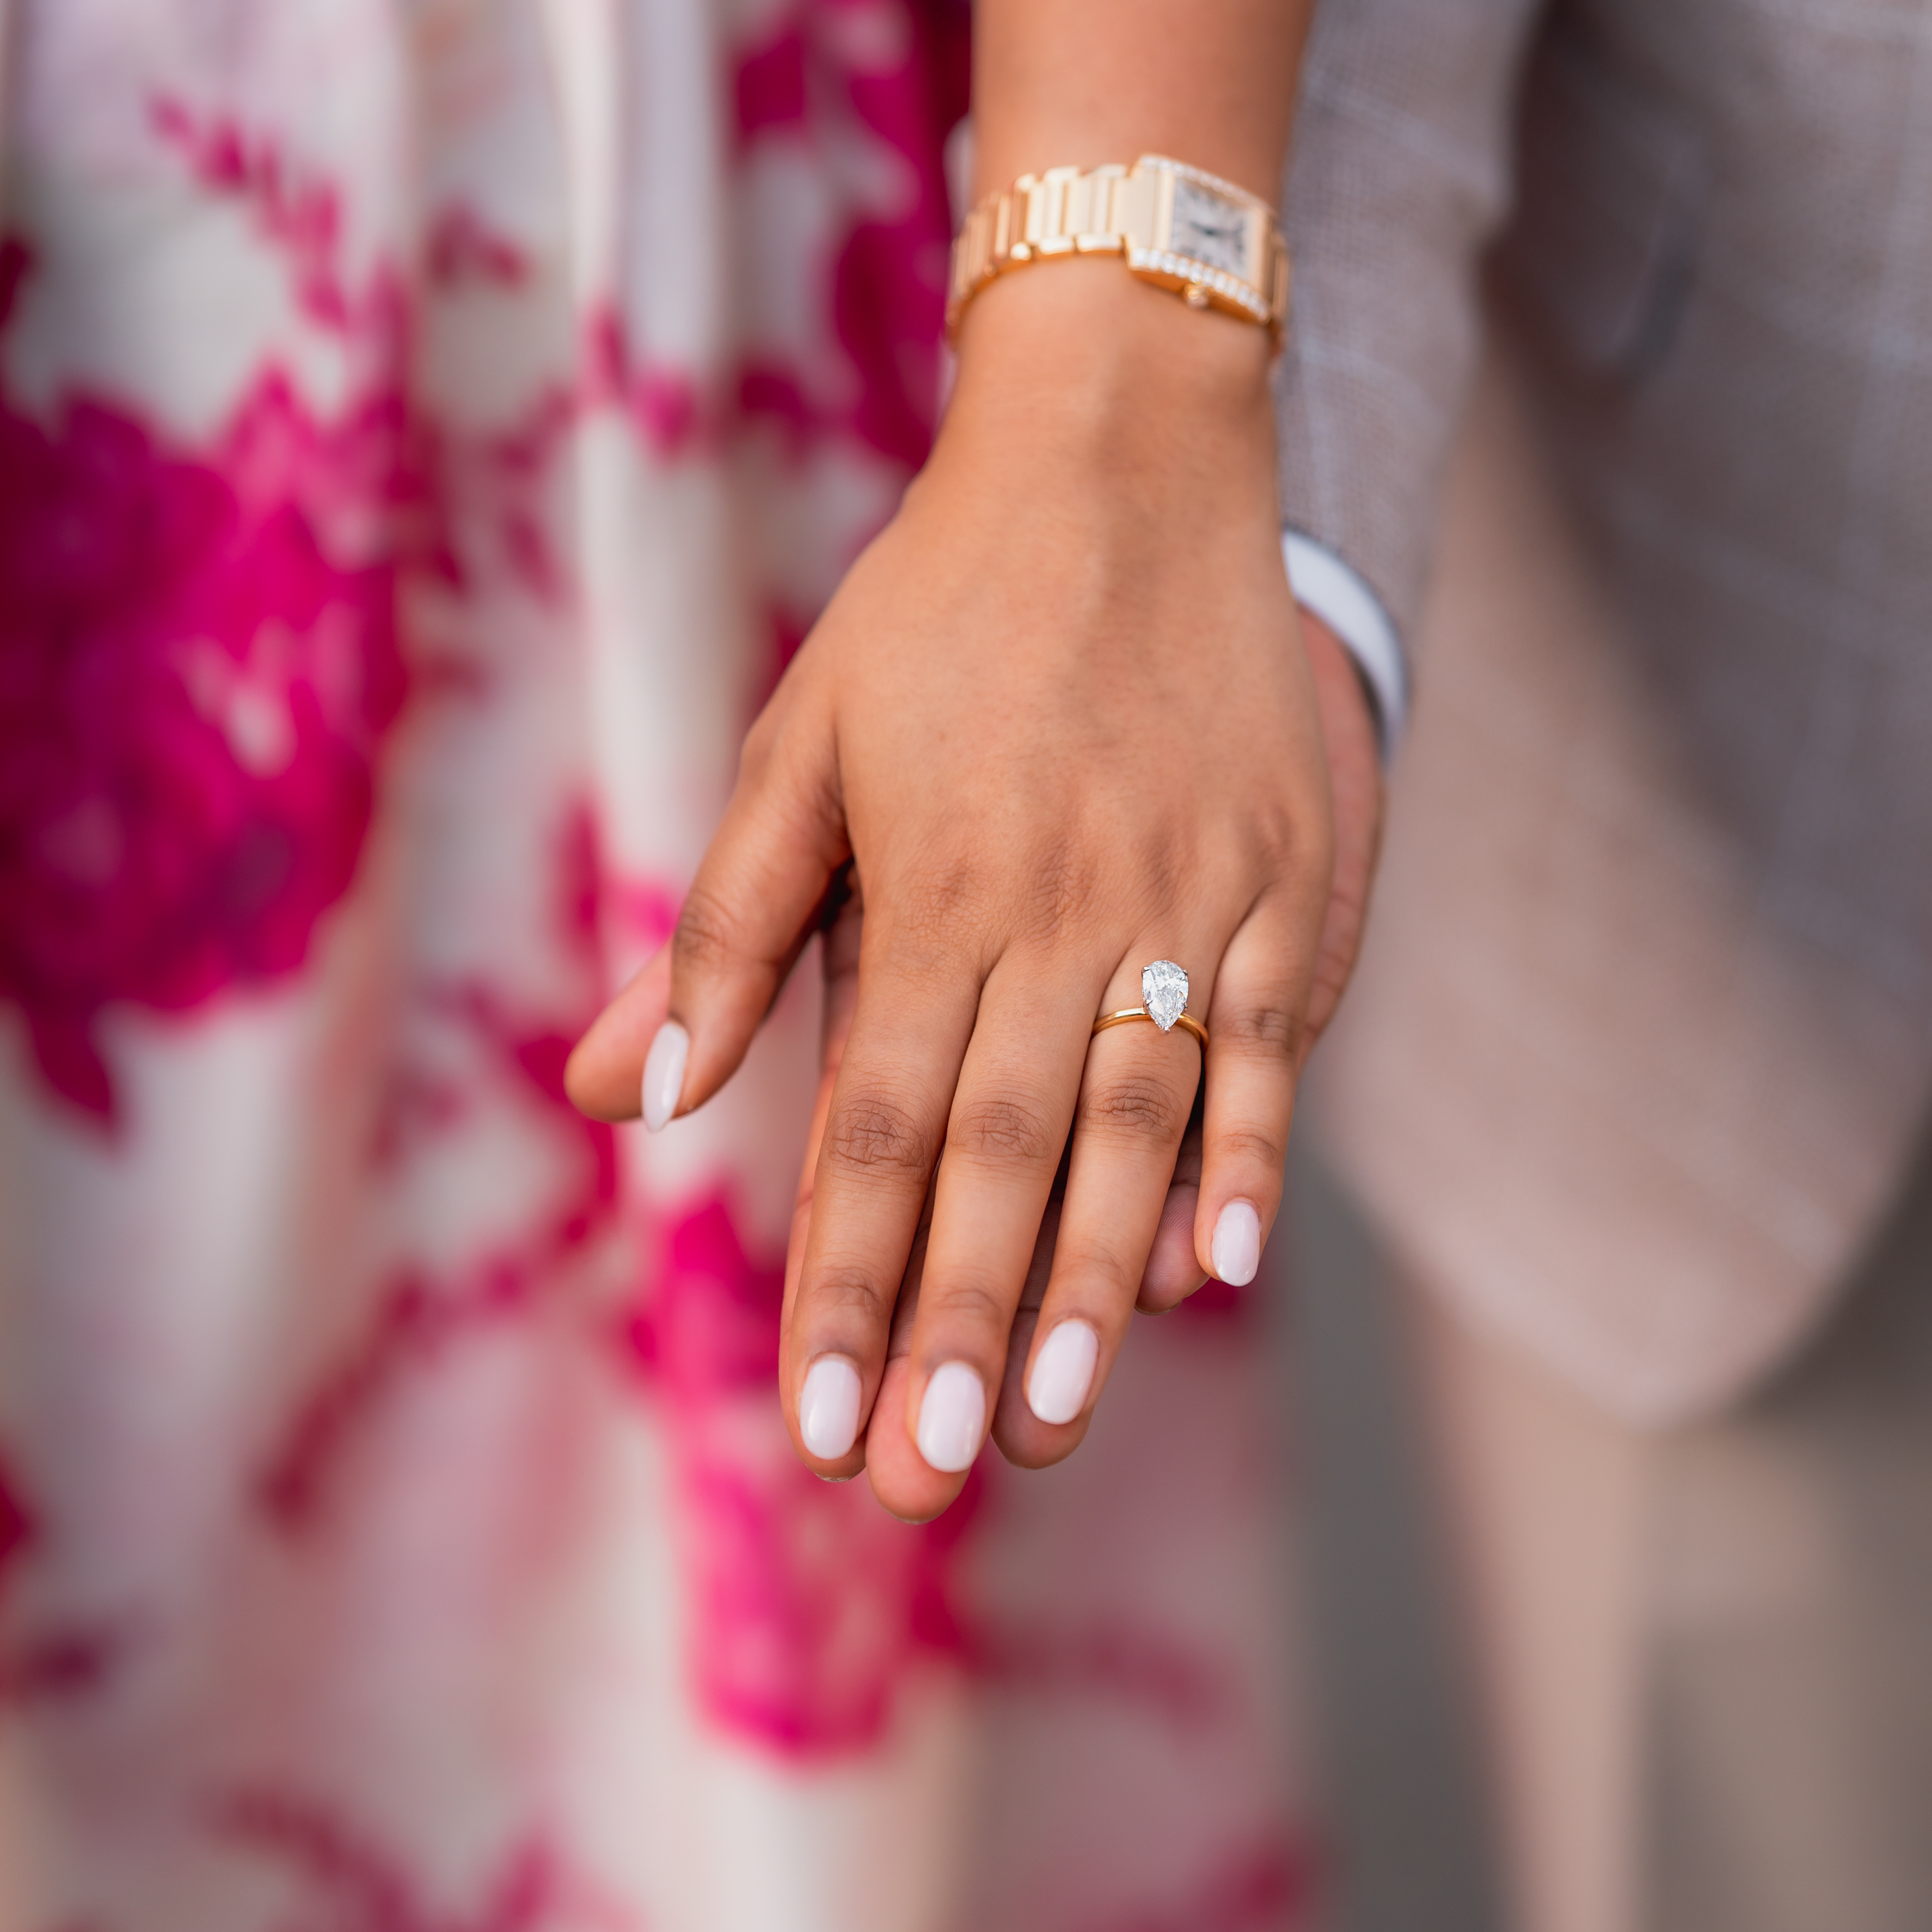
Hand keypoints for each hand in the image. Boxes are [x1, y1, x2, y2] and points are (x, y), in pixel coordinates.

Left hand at [566, 263, 1340, 1519]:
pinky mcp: (1294, 874)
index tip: (817, 1424)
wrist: (1131, 451)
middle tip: (929, 1480)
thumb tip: (637, 1090)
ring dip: (1100, 1286)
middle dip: (964, 1329)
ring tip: (1062, 1426)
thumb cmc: (941, 610)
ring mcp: (1195, 894)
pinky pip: (1276, 1041)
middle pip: (1007, 1156)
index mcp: (936, 885)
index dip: (846, 1282)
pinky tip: (1230, 1265)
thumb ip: (728, 923)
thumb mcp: (801, 741)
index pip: (877, 1127)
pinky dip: (1254, 1153)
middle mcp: (1066, 907)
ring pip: (1142, 1125)